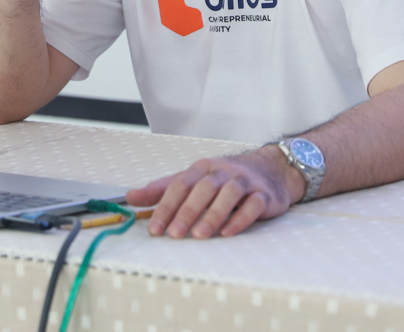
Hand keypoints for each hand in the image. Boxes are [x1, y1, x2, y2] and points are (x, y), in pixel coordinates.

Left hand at [124, 146, 302, 238]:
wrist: (271, 169)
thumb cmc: (226, 177)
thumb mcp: (193, 179)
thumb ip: (163, 189)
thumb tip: (132, 197)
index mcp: (202, 168)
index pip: (180, 184)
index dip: (166, 206)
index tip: (155, 228)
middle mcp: (222, 172)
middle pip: (203, 188)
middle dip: (187, 212)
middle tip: (174, 234)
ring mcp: (245, 182)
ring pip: (228, 194)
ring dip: (212, 215)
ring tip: (199, 235)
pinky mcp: (264, 194)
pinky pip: (252, 205)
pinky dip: (240, 218)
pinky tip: (228, 232)